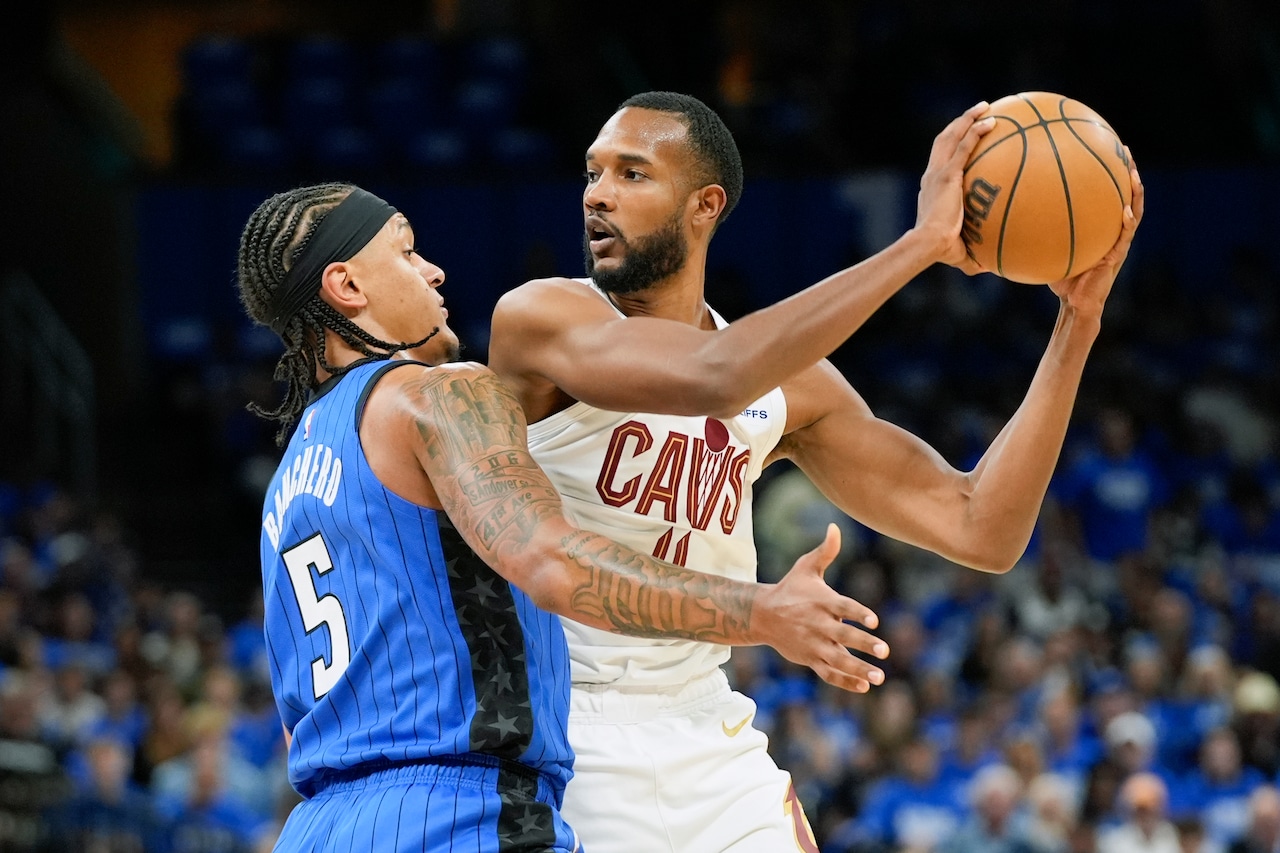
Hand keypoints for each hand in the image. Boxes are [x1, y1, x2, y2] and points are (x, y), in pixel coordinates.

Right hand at [754, 524, 889, 692]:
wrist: (761, 614)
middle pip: (843, 635)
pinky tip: (863, 686)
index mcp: (821, 601)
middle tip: (884, 651)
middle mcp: (818, 624)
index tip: (874, 620)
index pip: (842, 607)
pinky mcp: (809, 658)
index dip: (858, 613)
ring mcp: (813, 644)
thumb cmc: (790, 588)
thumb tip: (835, 527)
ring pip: (837, 659)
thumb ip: (825, 551)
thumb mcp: (806, 567)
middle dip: (863, 644)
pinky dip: (844, 681)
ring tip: (879, 676)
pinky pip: (827, 673)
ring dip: (858, 669)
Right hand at [915, 101, 996, 270]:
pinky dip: (976, 131)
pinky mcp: (947, 174)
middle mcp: (931, 176)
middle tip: (978, 113)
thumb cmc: (940, 251)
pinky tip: (992, 121)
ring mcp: (938, 172)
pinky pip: (964, 146)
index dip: (952, 148)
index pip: (941, 162)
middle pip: (943, 141)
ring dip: (966, 119)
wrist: (928, 243)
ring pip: (951, 136)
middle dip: (959, 124)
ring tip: (984, 107)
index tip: (967, 140)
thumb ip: (972, 256)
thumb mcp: (959, 252)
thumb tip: (987, 269)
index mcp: (932, 189)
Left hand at [1048, 149, 1144, 315]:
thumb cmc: (1060, 278)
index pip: (1106, 194)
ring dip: (1136, 192)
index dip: (1107, 172)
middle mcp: (1112, 230)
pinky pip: (1125, 235)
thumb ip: (1034, 234)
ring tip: (1134, 174)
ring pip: (1134, 211)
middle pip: (1124, 194)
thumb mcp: (1046, 250)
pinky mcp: (1117, 256)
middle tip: (1123, 149)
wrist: (1076, 304)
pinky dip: (1127, 223)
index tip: (1102, 147)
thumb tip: (1005, 218)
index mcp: (1099, 226)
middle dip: (1126, 171)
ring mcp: (1118, 242)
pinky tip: (1126, 212)